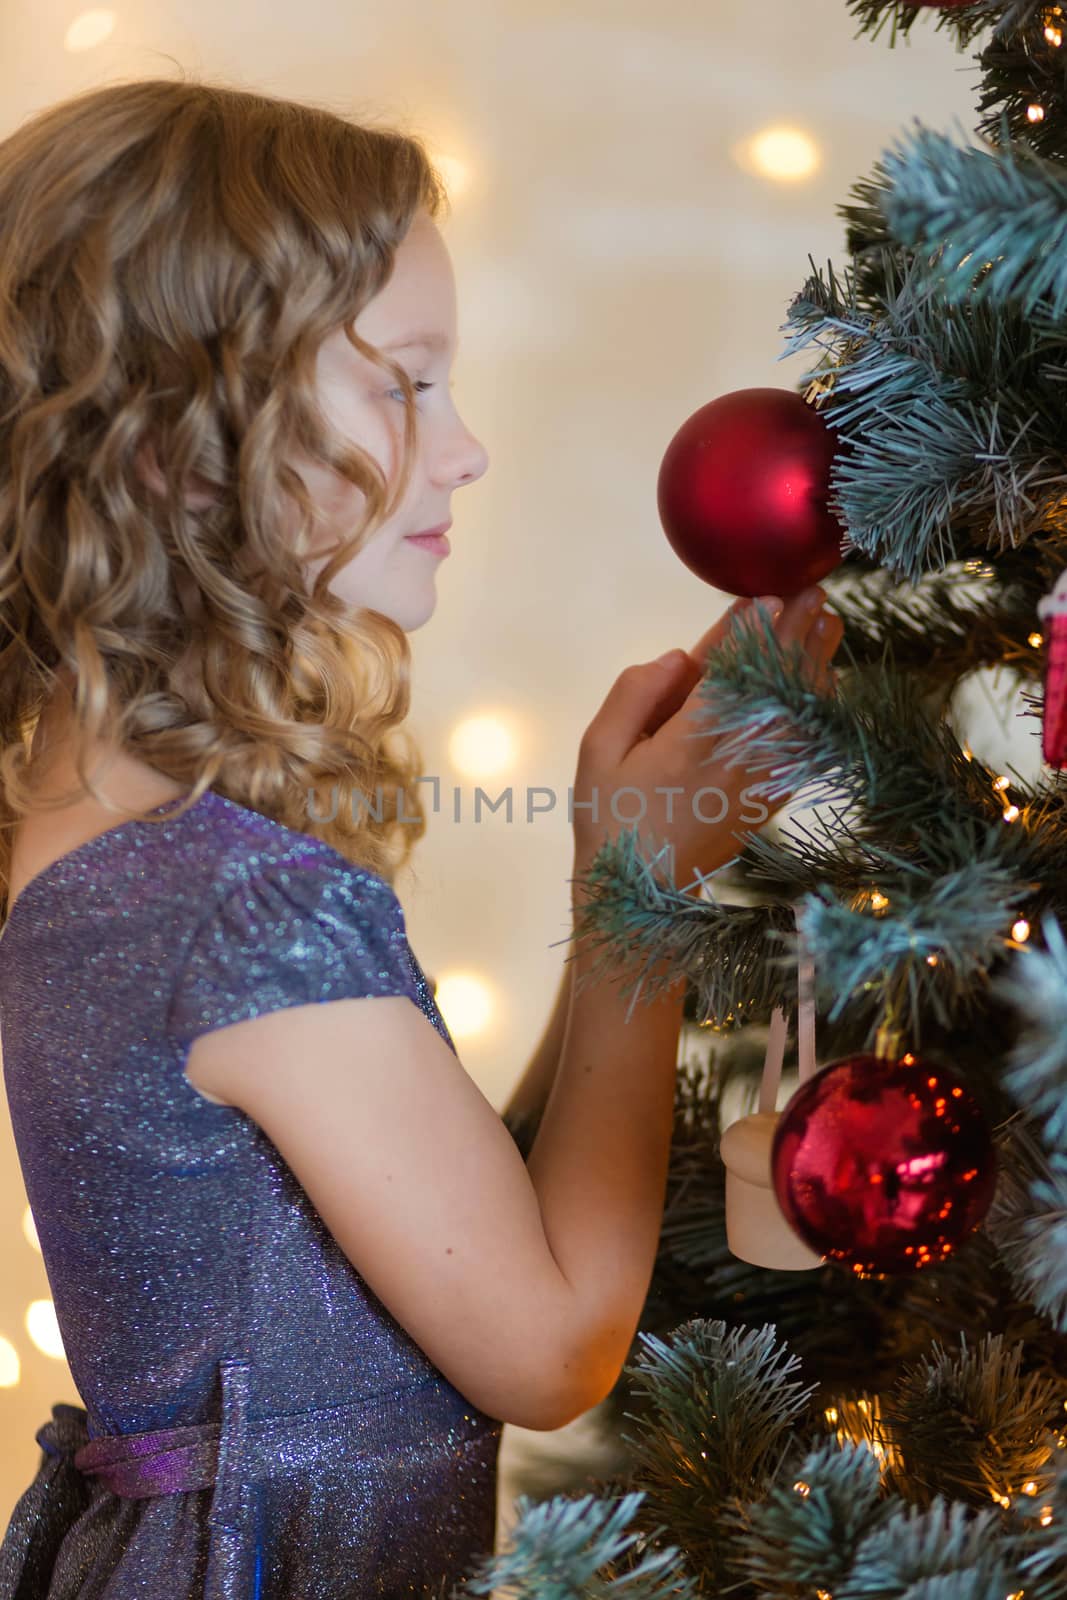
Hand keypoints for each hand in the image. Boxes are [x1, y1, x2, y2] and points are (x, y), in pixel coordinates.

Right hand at [571, 586, 843, 887]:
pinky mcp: (771, 801)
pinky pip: (807, 744)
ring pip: (799, 710)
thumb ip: (634, 693)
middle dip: (795, 633)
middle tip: (814, 592)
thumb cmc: (609, 820)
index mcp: (688, 741)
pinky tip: (826, 682)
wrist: (639, 898)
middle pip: (775, 683)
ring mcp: (760, 782)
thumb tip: (682, 657)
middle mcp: (735, 758)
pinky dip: (819, 709)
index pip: (731, 672)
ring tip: (830, 620)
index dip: (753, 631)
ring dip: (815, 662)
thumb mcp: (597, 750)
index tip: (769, 595)